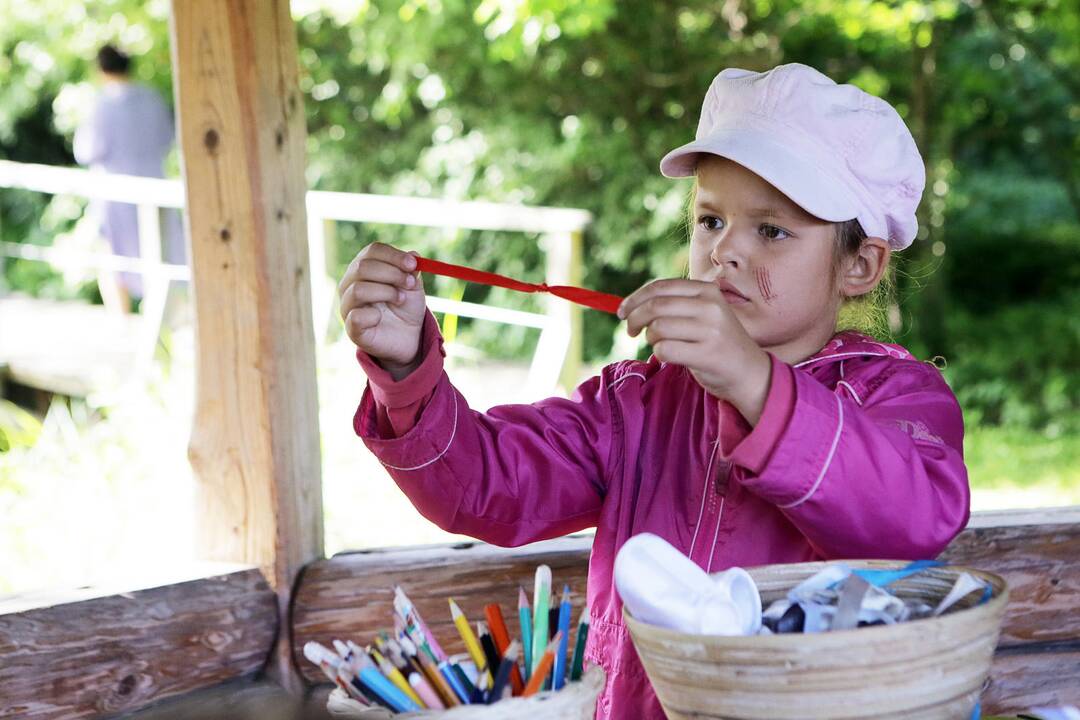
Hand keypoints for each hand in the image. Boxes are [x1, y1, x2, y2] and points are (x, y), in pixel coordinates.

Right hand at [338, 242, 426, 378]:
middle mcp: (350, 284)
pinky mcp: (351, 328)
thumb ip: (411, 270)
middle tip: (410, 283)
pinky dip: (373, 315)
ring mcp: (347, 305)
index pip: (372, 251)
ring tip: (401, 299)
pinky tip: (381, 318)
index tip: (413, 264)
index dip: (393, 255)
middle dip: (392, 273)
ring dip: (386, 292)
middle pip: (363, 267)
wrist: (409, 337)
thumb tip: (413, 254)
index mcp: (364, 268)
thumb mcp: (413, 286)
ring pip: (358, 289)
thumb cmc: (406, 307)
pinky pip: (356, 316)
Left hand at [618, 279, 771, 422]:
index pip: (660, 287)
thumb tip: (630, 305)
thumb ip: (674, 304)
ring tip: (661, 344)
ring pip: (658, 329)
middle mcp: (710, 306)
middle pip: (655, 307)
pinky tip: (672, 356)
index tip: (622, 311)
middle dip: (634, 319)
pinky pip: (665, 350)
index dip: (635, 298)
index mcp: (707, 291)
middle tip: (630, 331)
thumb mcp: (703, 313)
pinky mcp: (707, 354)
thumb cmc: (717, 342)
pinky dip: (660, 354)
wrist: (749, 372)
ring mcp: (710, 330)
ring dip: (651, 339)